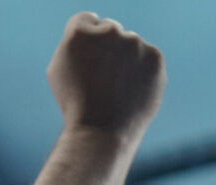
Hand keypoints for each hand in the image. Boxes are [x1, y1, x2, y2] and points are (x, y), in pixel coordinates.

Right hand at [47, 13, 163, 138]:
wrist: (101, 132)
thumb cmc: (74, 103)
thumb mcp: (59, 69)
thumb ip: (75, 43)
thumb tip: (92, 33)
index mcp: (79, 31)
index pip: (85, 20)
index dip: (84, 42)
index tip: (84, 61)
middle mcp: (109, 31)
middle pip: (110, 29)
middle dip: (105, 48)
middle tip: (100, 78)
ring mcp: (135, 43)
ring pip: (130, 44)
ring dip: (124, 59)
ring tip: (114, 89)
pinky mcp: (155, 57)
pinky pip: (147, 57)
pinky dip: (141, 71)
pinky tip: (129, 90)